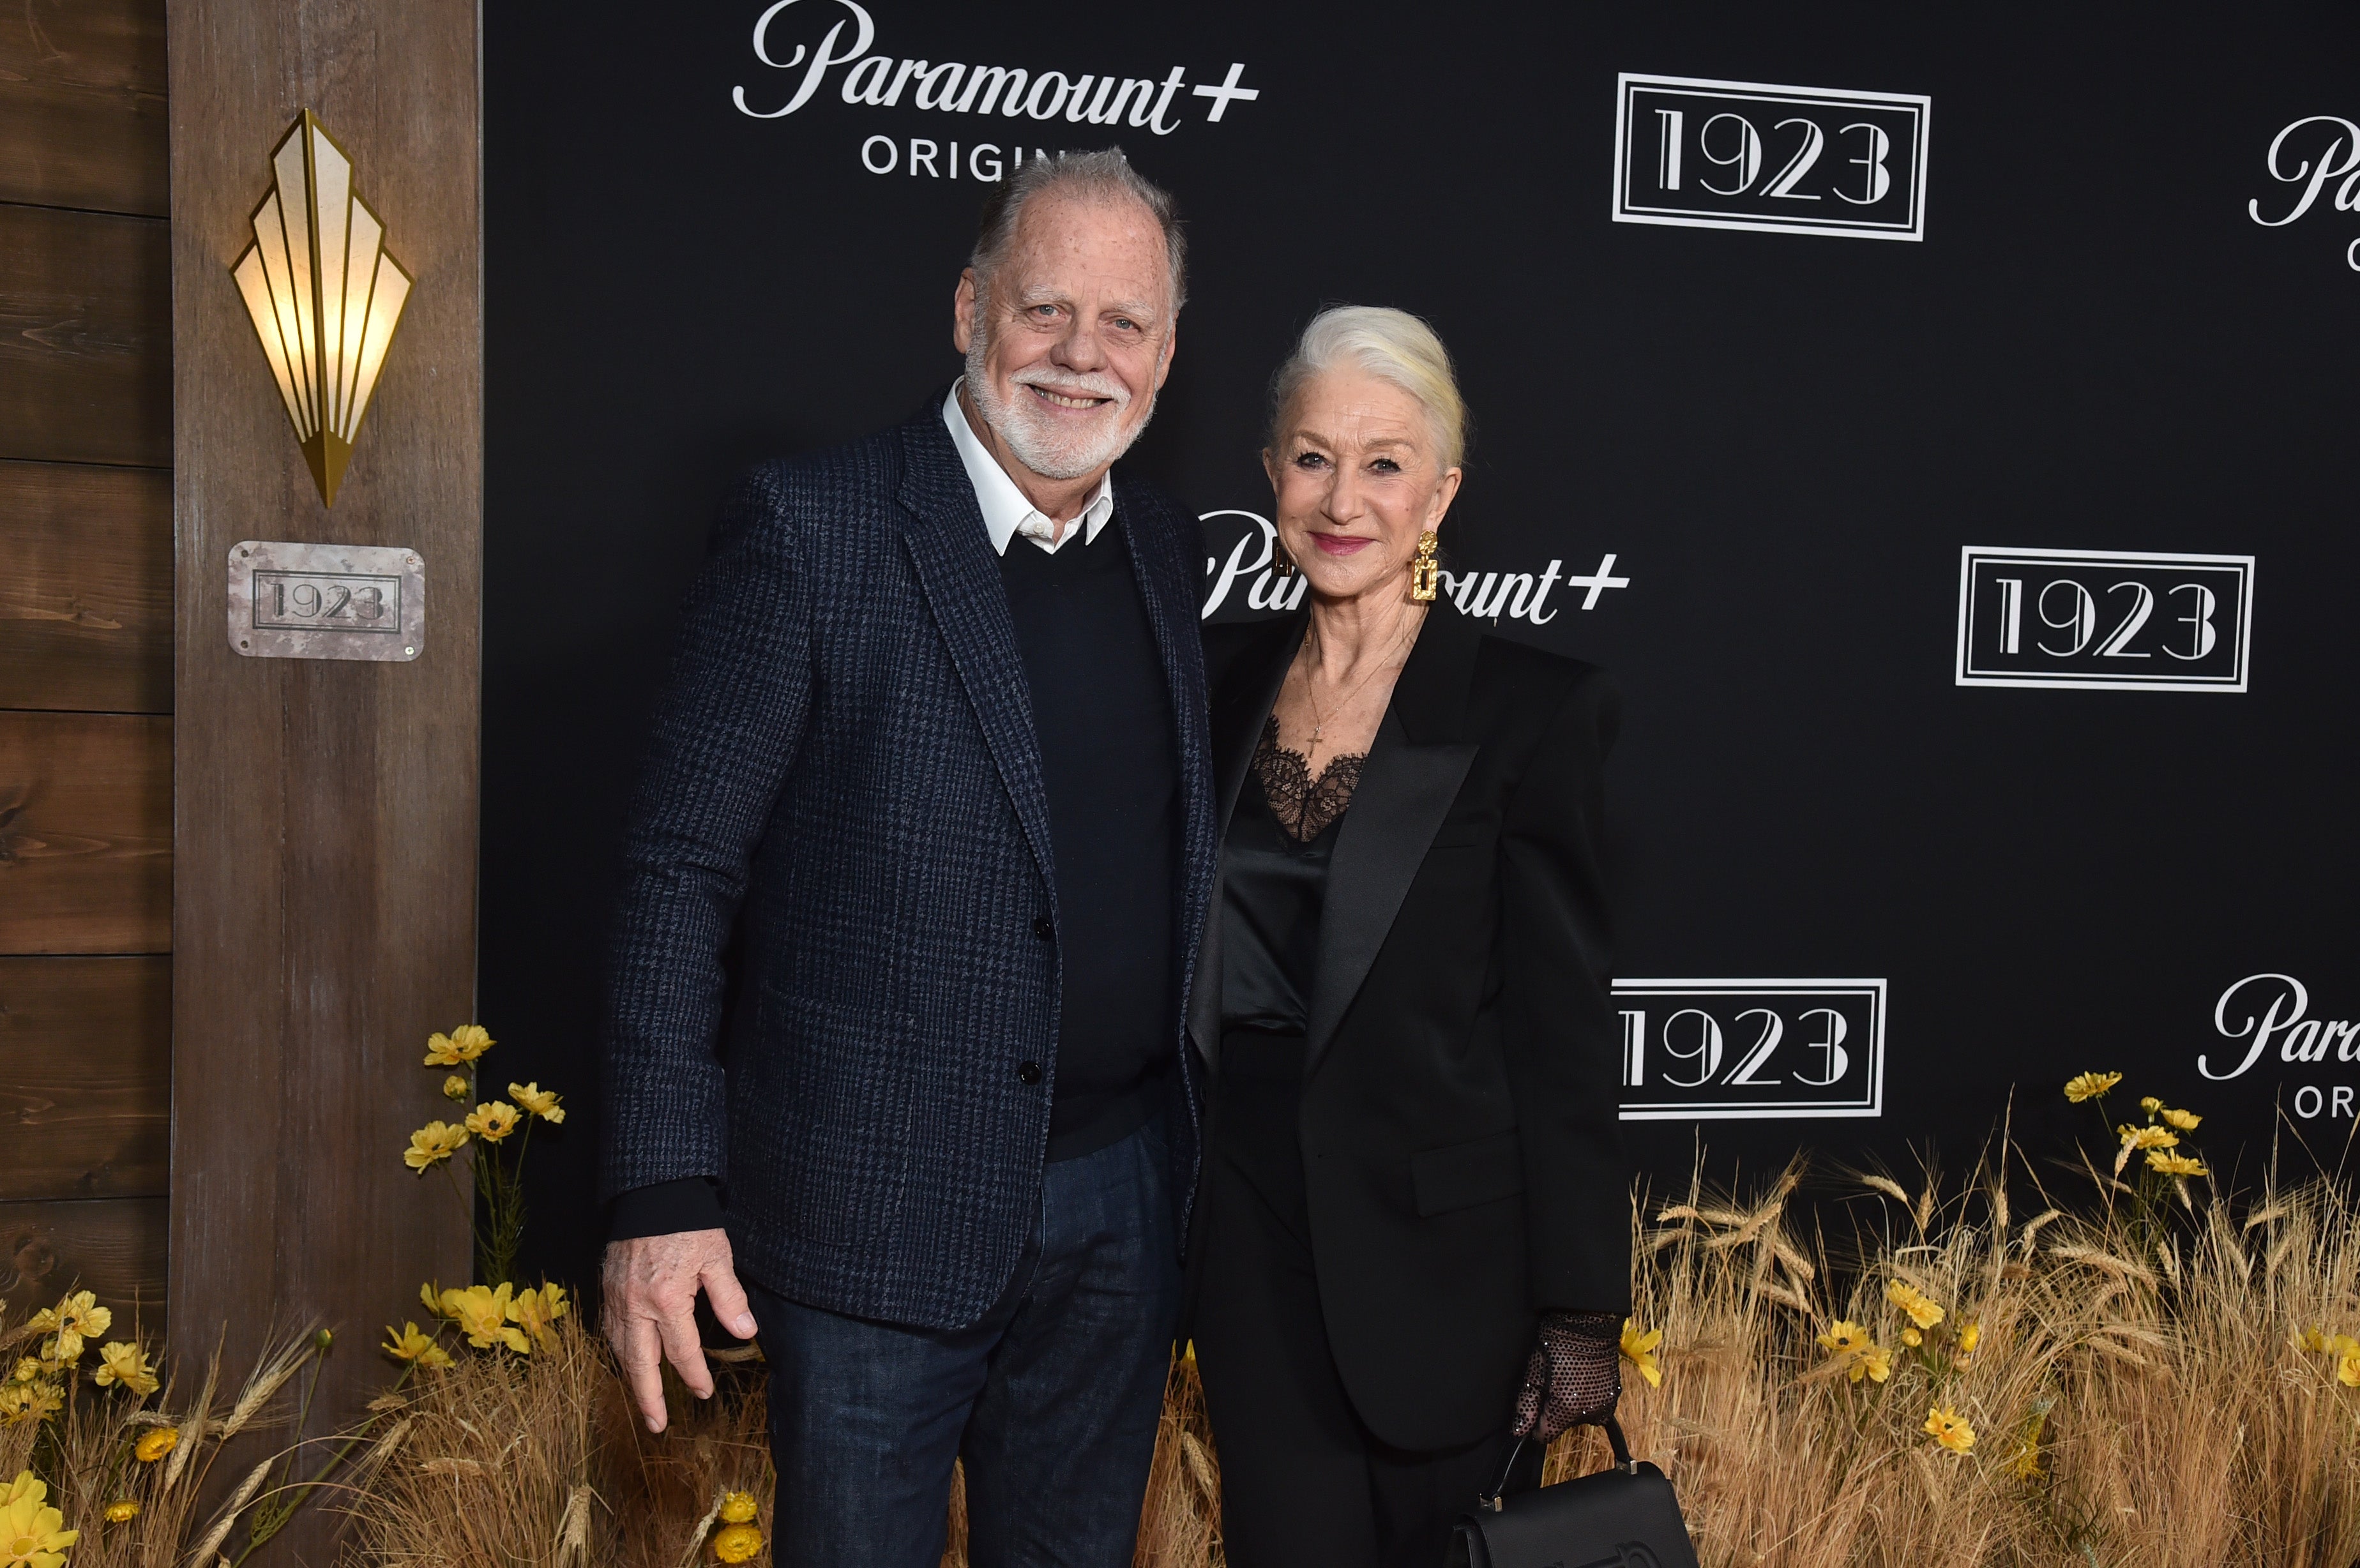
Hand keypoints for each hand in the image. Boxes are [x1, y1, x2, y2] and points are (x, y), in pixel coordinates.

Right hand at [600, 1228, 757, 1432]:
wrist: (650, 1194)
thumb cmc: (687, 1224)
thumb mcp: (717, 1257)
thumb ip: (729, 1297)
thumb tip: (745, 1331)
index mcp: (667, 1300)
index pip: (682, 1351)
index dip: (694, 1375)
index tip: (704, 1391)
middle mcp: (636, 1306)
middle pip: (641, 1364)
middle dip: (650, 1398)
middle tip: (657, 1425)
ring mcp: (617, 1300)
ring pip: (622, 1350)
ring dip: (632, 1379)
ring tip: (644, 1401)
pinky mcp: (607, 1290)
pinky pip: (610, 1331)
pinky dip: (619, 1352)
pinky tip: (627, 1360)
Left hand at [1510, 1310, 1622, 1441]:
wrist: (1589, 1323)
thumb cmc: (1556, 1345)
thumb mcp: (1534, 1373)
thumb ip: (1527, 1405)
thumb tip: (1518, 1431)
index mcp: (1566, 1410)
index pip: (1546, 1435)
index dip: (1536, 1424)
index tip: (1535, 1408)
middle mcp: (1588, 1414)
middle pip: (1563, 1425)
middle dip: (1554, 1412)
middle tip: (1551, 1384)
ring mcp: (1605, 1405)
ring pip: (1580, 1418)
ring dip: (1572, 1407)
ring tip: (1568, 1379)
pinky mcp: (1614, 1396)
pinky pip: (1596, 1408)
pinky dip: (1588, 1400)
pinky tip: (1582, 1380)